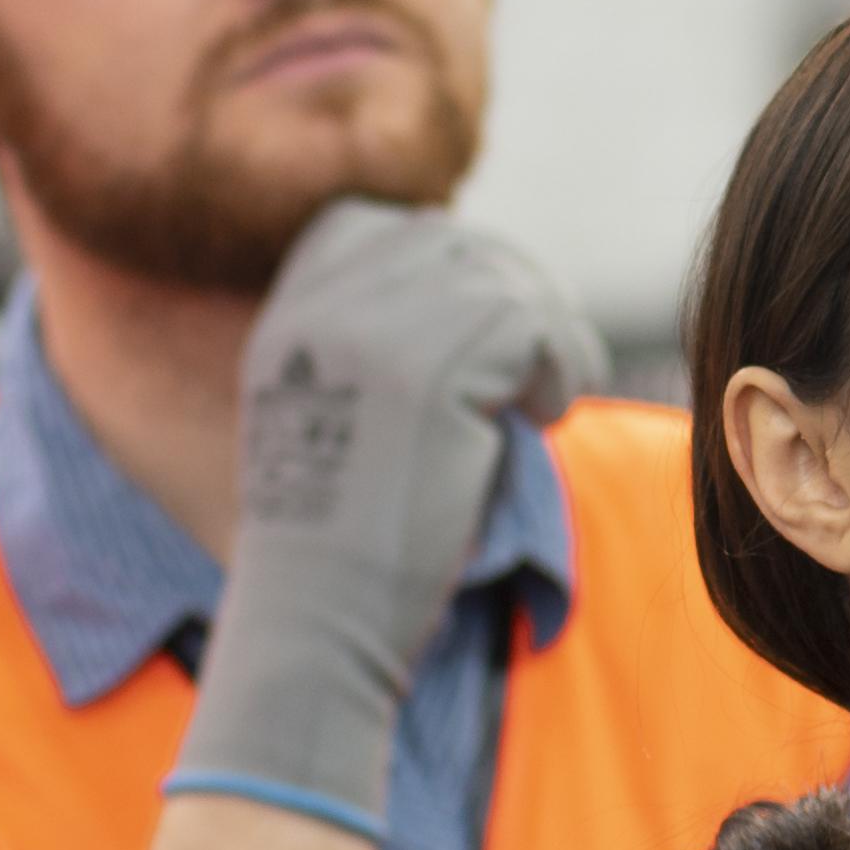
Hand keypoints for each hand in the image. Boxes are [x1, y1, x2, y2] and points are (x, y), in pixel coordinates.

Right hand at [177, 202, 606, 830]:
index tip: (483, 333)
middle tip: (540, 369)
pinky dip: (560, 365)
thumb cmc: (350, 545)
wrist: (321, 622)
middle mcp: (320, 309)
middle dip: (513, 299)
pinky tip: (544, 417)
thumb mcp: (336, 419)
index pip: (373, 226)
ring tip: (545, 400)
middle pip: (453, 246)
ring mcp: (371, 333)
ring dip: (546, 336)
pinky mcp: (430, 373)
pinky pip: (533, 326)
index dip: (445, 264)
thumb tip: (497, 282)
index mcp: (289, 318)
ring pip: (501, 281)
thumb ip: (383, 342)